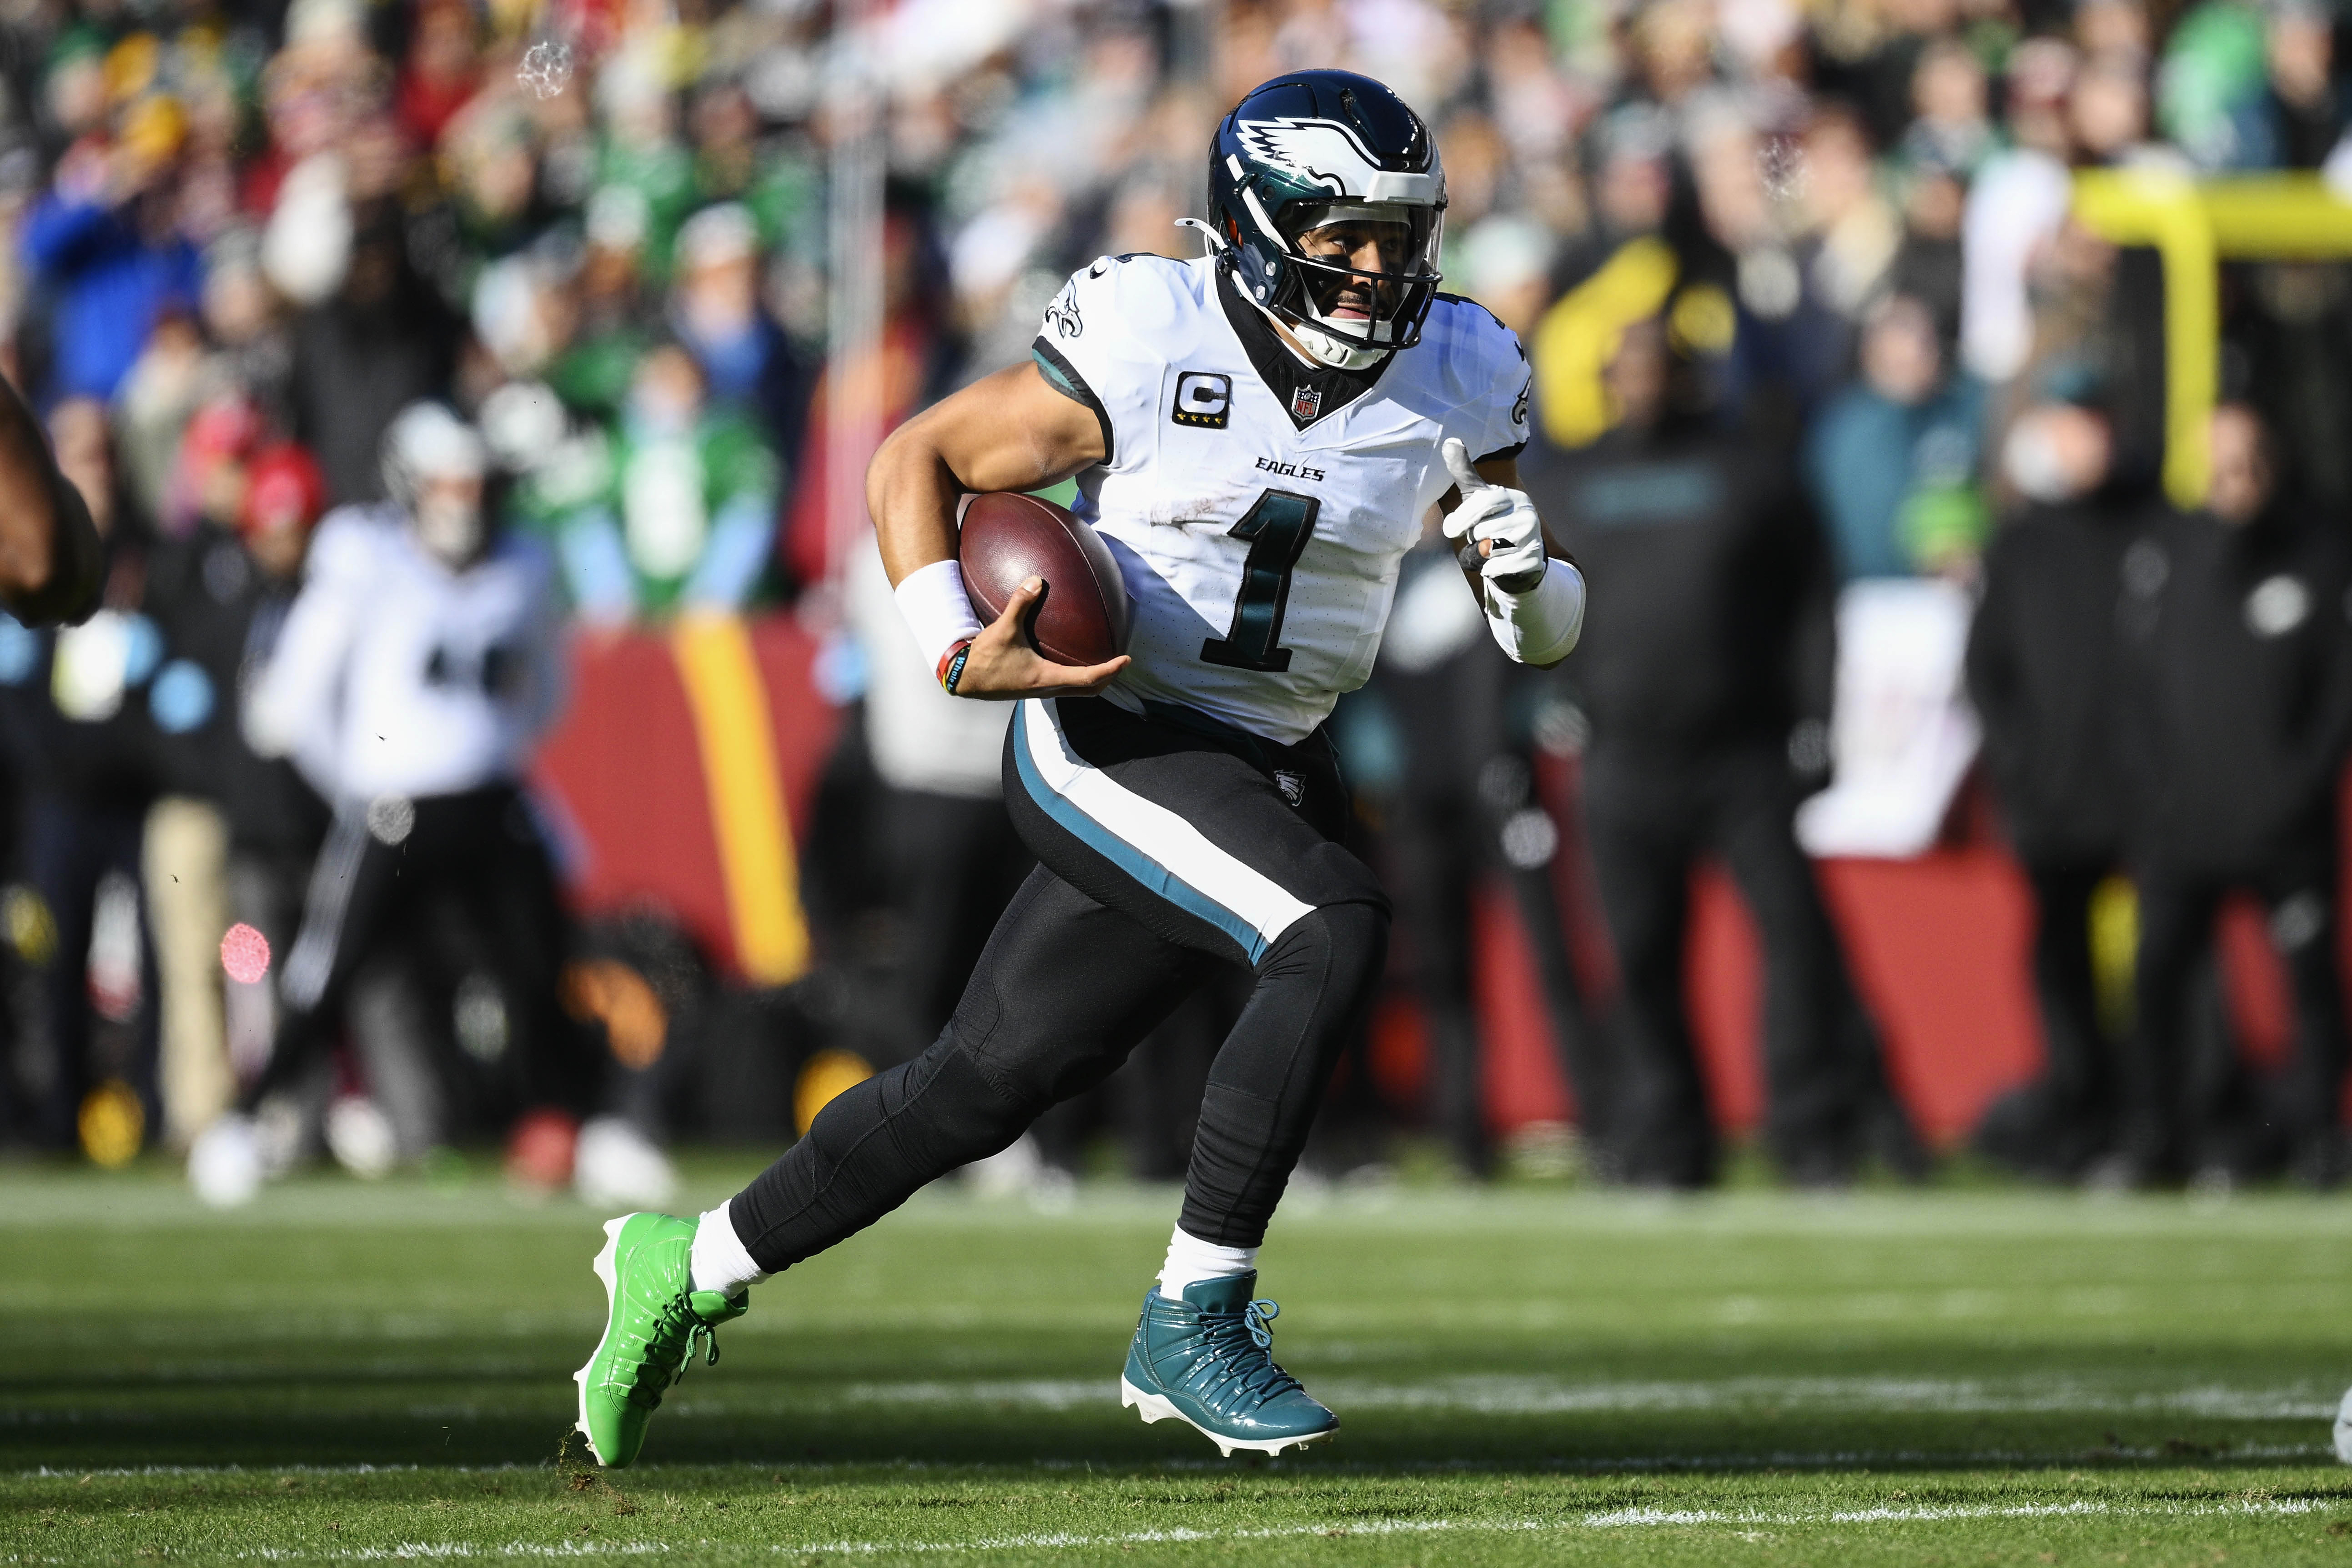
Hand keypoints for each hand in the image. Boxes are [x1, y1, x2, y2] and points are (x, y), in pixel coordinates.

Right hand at [950, 575, 1129, 698]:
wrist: (963, 679)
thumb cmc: (984, 657)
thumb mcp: (1003, 628)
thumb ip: (1020, 603)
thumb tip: (1036, 580)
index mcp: (1046, 678)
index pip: (1088, 678)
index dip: (1110, 669)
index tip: (1126, 660)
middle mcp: (1047, 688)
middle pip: (1088, 691)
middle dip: (1107, 679)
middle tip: (1119, 663)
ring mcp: (1040, 691)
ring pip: (1076, 692)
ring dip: (1093, 681)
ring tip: (1103, 663)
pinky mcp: (1032, 689)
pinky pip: (1063, 687)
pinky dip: (1076, 679)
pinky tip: (1071, 660)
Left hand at [1440, 437, 1546, 593]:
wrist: (1517, 560)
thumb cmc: (1492, 524)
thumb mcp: (1477, 498)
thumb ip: (1464, 472)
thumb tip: (1450, 440)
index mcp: (1512, 496)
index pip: (1482, 502)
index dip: (1462, 518)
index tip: (1450, 530)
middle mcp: (1527, 512)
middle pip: (1483, 529)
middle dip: (1473, 538)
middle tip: (1480, 538)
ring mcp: (1533, 536)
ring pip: (1489, 549)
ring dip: (1480, 555)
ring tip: (1491, 549)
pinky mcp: (1533, 560)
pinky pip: (1497, 567)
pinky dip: (1490, 569)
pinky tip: (1498, 563)